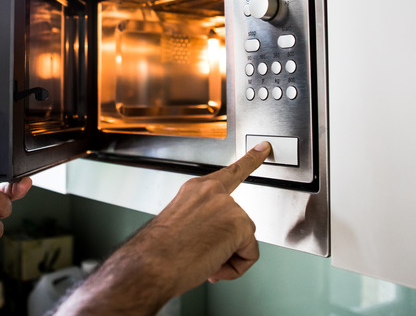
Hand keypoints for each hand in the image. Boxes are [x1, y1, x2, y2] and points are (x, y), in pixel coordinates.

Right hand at [54, 142, 270, 314]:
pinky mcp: (240, 223)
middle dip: (226, 244)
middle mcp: (212, 192)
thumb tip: (217, 240)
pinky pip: (250, 254)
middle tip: (200, 254)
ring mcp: (227, 205)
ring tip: (201, 260)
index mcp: (196, 190)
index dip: (251, 160)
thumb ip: (204, 221)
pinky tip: (214, 264)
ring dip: (227, 257)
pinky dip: (236, 267)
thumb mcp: (180, 225)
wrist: (151, 264)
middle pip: (239, 222)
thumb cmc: (159, 251)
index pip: (230, 172)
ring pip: (244, 240)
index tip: (263, 147)